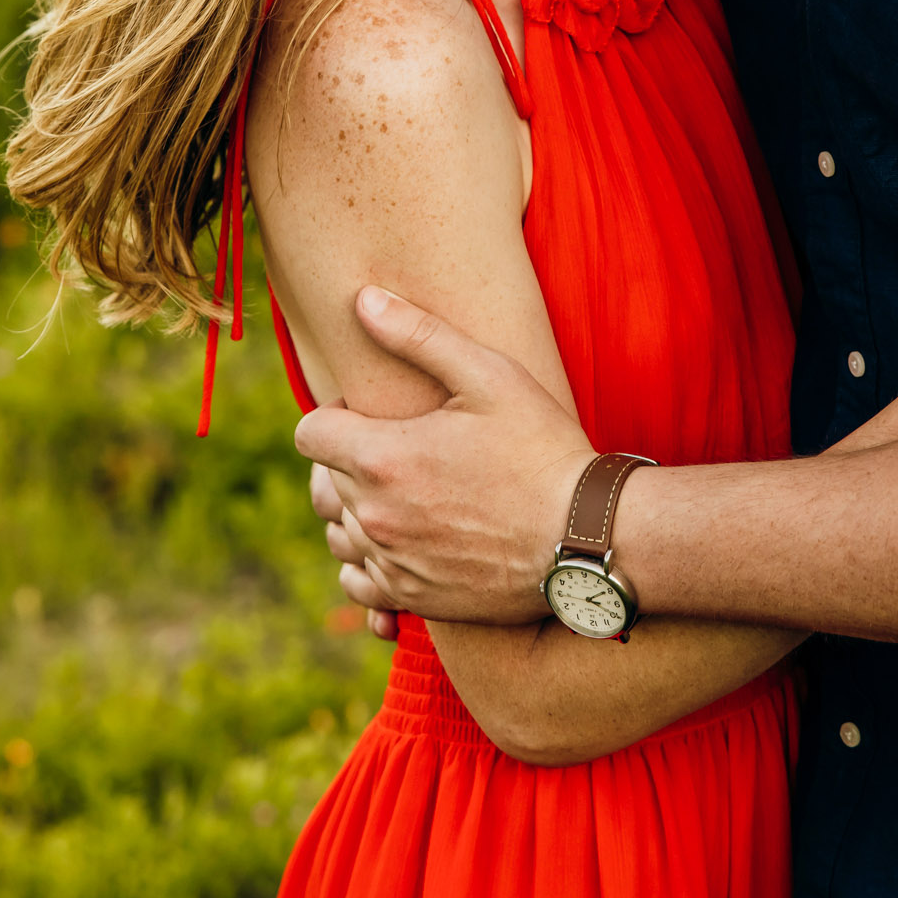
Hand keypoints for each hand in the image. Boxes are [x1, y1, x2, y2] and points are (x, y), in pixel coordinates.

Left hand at [294, 287, 593, 622]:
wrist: (587, 536)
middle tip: (407, 449)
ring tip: (409, 494)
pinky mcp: (415, 598)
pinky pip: (361, 583)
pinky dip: (372, 562)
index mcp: (382, 459)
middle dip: (353, 461)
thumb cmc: (542, 449)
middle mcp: (375, 517)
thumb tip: (363, 299)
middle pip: (324, 483)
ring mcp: (393, 563)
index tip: (378, 414)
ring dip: (360, 511)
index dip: (338, 415)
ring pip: (340, 533)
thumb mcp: (490, 376)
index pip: (310, 434)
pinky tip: (404, 541)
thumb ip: (419, 335)